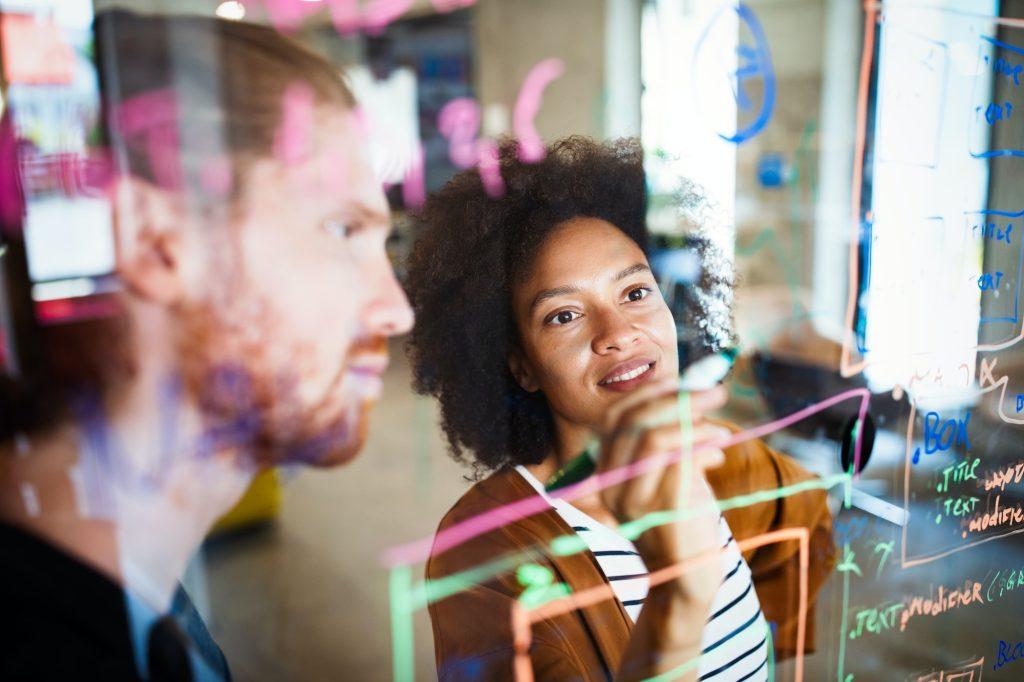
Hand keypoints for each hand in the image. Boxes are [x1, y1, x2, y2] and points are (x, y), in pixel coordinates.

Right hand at [596, 379, 729, 612]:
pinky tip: (718, 453)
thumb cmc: (681, 519)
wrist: (686, 577)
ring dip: (695, 424)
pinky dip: (704, 447)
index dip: (652, 391)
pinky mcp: (660, 512)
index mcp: (605, 468)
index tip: (686, 380)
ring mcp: (632, 499)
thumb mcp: (669, 471)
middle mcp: (610, 482)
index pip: (618, 415)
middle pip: (636, 421)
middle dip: (681, 399)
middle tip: (717, 393)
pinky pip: (680, 462)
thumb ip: (670, 436)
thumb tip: (691, 390)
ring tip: (721, 433)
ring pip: (656, 438)